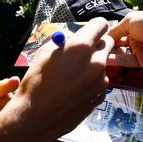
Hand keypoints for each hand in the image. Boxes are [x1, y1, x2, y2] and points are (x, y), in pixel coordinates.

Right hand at [15, 18, 114, 141]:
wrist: (35, 117)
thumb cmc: (36, 82)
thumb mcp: (45, 52)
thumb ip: (65, 41)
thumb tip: (74, 37)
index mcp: (81, 47)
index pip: (101, 24)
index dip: (94, 26)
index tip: (90, 30)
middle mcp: (96, 62)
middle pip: (107, 43)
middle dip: (97, 43)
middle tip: (84, 50)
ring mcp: (101, 81)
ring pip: (103, 64)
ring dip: (93, 64)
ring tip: (73, 76)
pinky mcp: (100, 97)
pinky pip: (100, 82)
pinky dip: (91, 82)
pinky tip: (74, 90)